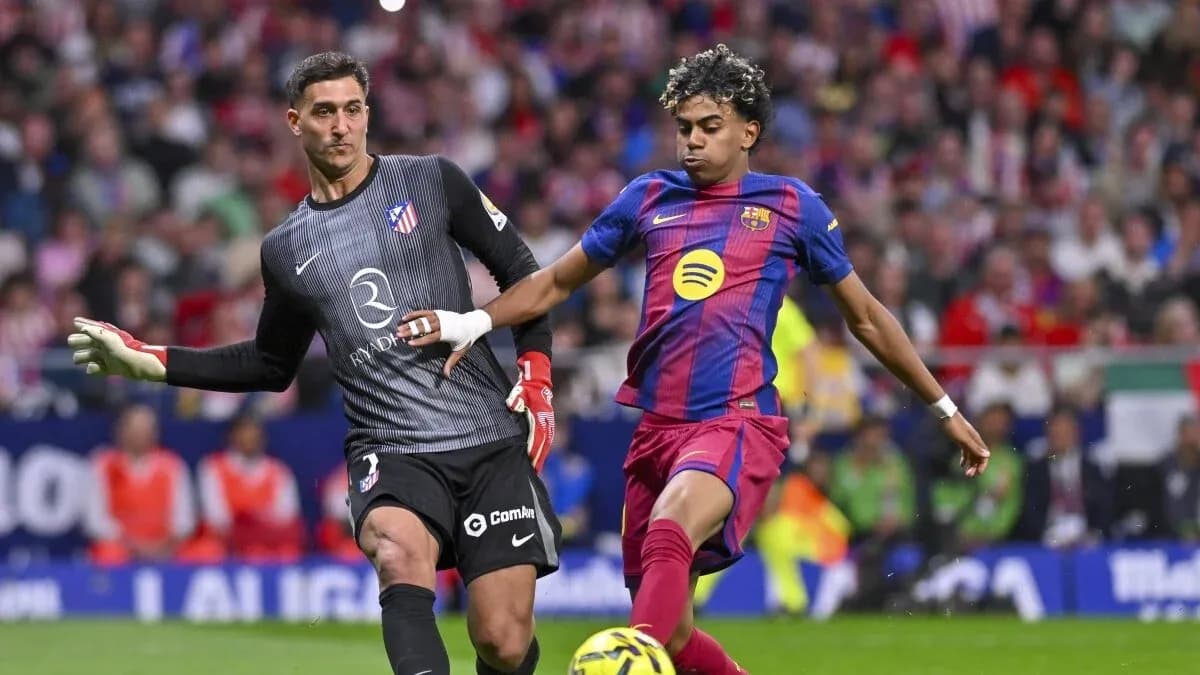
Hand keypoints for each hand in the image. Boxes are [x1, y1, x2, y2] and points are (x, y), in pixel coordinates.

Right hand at [67, 318, 166, 380]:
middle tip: (79, 345)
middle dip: (78, 342)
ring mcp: (105, 357)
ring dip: (82, 357)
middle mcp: (103, 345)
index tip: (75, 321)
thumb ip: (97, 334)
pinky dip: (93, 369)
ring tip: (87, 360)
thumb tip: (83, 328)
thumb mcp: (111, 341)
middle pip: (81, 341)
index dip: (82, 324)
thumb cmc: (126, 352)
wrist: (140, 368)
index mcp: (104, 336)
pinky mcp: (108, 369)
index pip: (88, 328)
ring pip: (84, 356)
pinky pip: (93, 369)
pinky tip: (98, 368)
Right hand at [396, 309, 491, 375]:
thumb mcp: (459, 351)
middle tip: (398, 334)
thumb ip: (451, 362)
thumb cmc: (465, 339)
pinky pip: (424, 312)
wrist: (472, 323)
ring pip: (422, 319)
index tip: (409, 343)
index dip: (420, 340)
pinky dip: (414, 314)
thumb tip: (446, 376)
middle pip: (424, 327)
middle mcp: (442, 324)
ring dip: (410, 323)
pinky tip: (405, 317)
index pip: (431, 337)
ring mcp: (439, 316)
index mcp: (447, 333)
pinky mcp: (437, 312)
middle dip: (410, 330)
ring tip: (399, 327)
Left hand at [506, 352, 553, 471]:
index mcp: (540, 419)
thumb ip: (516, 400)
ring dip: (540, 458)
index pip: (537, 440)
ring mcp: (548, 426)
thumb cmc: (526, 389)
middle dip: (537, 461)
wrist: (538, 382)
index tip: (530, 465)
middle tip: (532, 475)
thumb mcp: (519, 393)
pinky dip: (540, 451)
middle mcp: (546, 425)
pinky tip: (535, 459)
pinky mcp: (546, 426)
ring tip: (535, 471)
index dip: (534, 453)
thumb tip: (512, 406)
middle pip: (542, 447)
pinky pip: (544, 442)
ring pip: (544, 446)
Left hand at [943, 413, 989, 476]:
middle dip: (976, 467)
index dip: (982, 465)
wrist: (944, 413)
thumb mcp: (963, 438)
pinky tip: (961, 465)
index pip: (984, 456)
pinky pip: (965, 451)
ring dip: (970, 464)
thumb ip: (974, 447)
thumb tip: (988, 455)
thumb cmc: (953, 425)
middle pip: (978, 456)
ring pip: (972, 455)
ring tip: (966, 474)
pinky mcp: (960, 439)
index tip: (977, 474)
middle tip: (969, 476)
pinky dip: (965, 459)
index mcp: (976, 440)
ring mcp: (967, 439)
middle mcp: (974, 440)